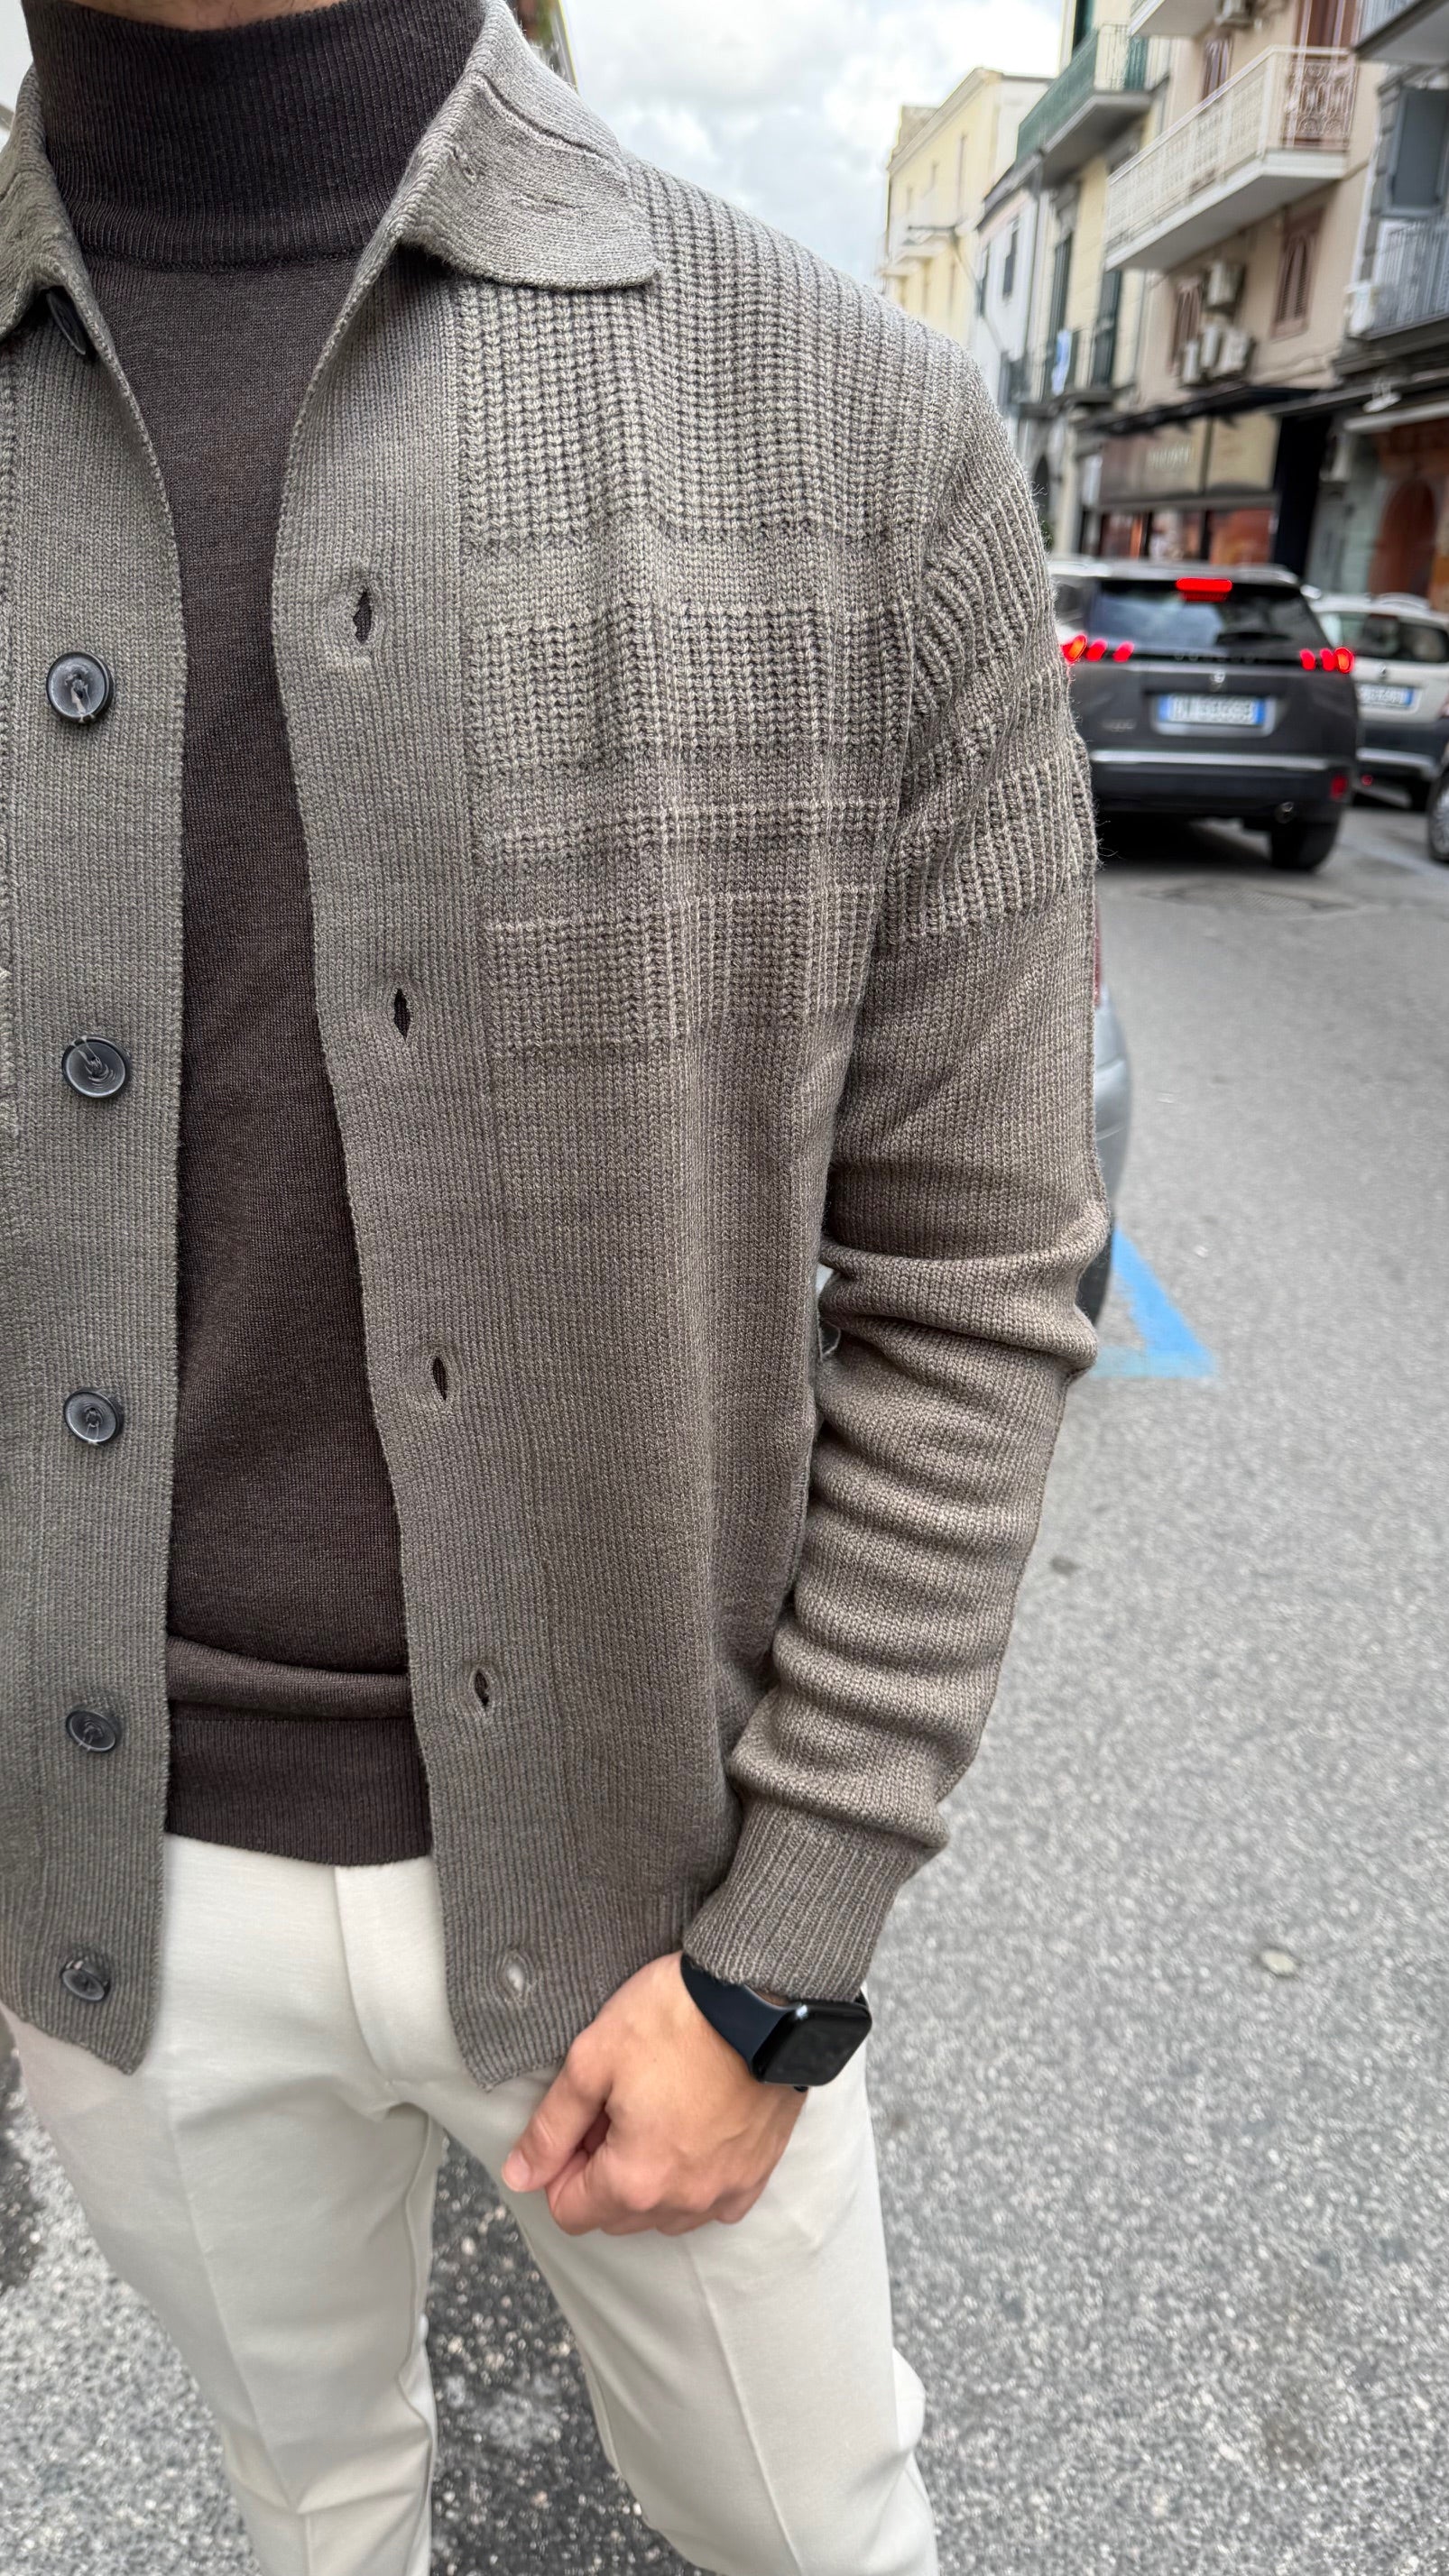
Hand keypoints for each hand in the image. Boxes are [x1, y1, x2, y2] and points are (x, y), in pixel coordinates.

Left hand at [500, 1952, 805, 2236]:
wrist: (762, 1996)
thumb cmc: (675, 2020)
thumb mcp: (592, 2061)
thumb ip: (550, 2127)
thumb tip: (518, 2176)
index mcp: (635, 2181)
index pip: (569, 2211)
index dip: (558, 2166)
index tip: (575, 2121)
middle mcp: (684, 2202)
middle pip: (615, 2215)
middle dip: (600, 2171)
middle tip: (611, 2107)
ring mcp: (727, 2191)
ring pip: (663, 2213)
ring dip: (646, 2178)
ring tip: (652, 2112)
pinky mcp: (759, 2173)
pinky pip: (712, 2202)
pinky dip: (693, 2179)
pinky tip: (693, 2131)